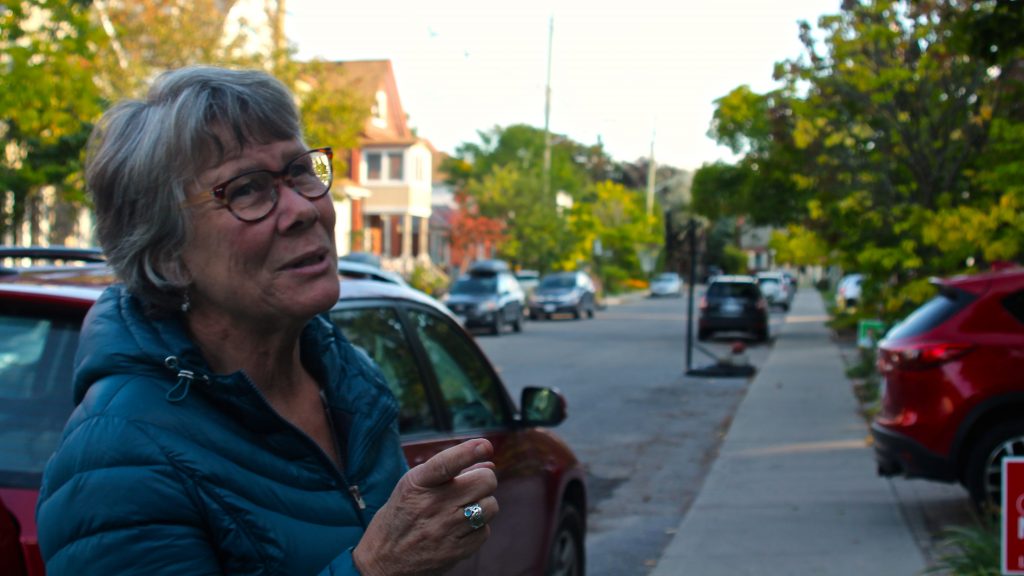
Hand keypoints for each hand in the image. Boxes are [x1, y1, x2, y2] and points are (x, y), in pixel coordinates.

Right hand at [353, 438, 498, 575]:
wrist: (383, 562)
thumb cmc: (400, 516)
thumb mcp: (413, 486)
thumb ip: (450, 471)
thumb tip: (489, 461)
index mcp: (417, 484)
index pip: (446, 463)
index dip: (469, 452)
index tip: (485, 445)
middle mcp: (432, 505)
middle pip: (484, 481)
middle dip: (484, 480)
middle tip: (473, 486)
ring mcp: (446, 529)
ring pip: (490, 505)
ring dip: (483, 504)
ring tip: (466, 508)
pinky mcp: (457, 551)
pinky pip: (485, 530)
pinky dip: (478, 528)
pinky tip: (460, 529)